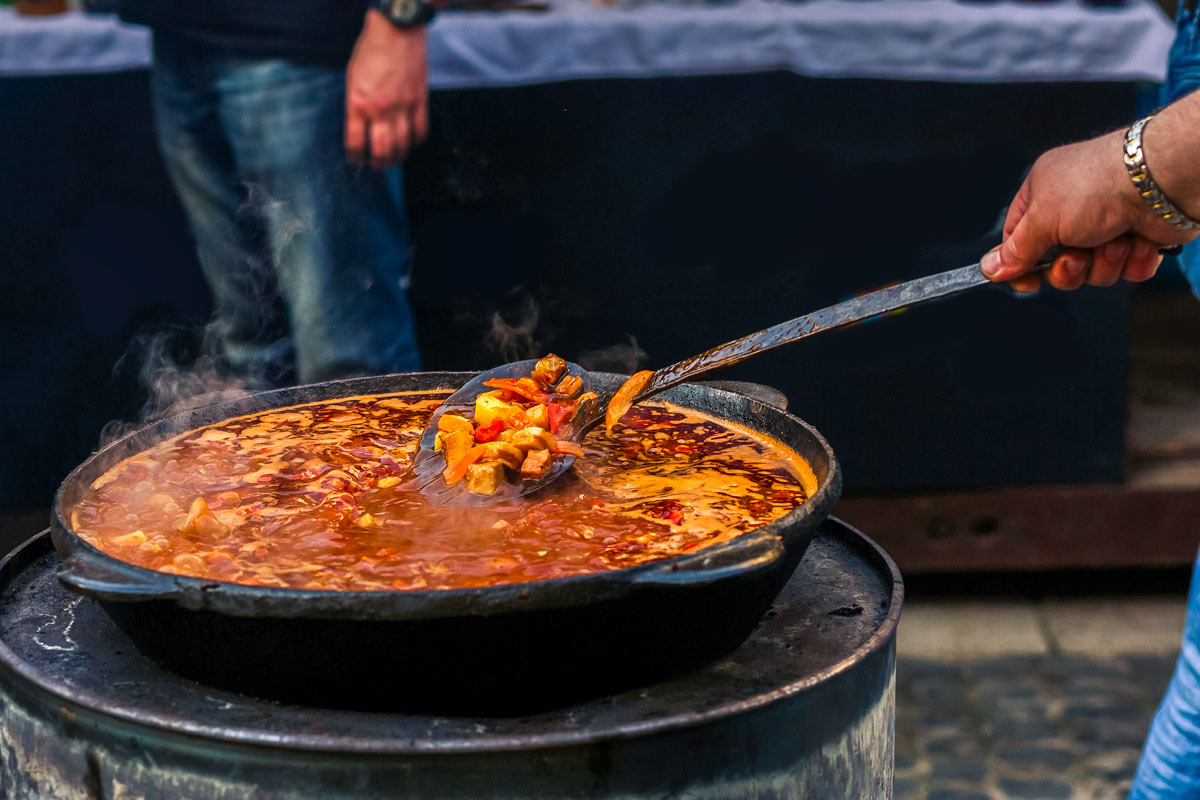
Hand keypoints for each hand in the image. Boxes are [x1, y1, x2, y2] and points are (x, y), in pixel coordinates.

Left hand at [345, 10, 428, 167]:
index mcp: (357, 103)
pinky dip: (416, 142)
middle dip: (377, 164)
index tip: (356, 160)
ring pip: (402, 146)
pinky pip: (420, 132)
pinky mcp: (420, 101)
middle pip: (380, 151)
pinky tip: (411, 142)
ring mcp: (402, 107)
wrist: (396, 29)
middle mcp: (379, 109)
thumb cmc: (371, 49)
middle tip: (377, 166)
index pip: (355, 143)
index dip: (355, 157)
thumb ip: (357, 104)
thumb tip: (362, 127)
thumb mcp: (353, 77)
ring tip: (394, 158)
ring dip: (397, 157)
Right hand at [980, 128, 1193, 291]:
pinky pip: (1125, 270)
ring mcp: (1108, 224)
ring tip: (1115, 238)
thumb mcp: (1042, 219)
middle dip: (1069, 267)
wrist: (1161, 181)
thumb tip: (989, 268)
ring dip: (1103, 262)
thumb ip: (1014, 250)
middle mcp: (1075, 208)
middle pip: (1056, 262)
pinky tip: (1137, 241)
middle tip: (1077, 255)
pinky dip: (1132, 261)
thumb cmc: (1100, 183)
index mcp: (1045, 193)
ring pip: (1092, 271)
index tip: (1026, 282)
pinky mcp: (1138, 237)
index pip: (1018, 239)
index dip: (1020, 264)